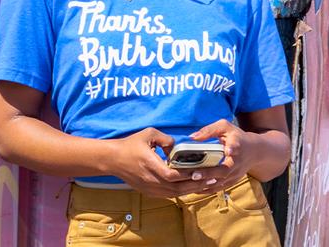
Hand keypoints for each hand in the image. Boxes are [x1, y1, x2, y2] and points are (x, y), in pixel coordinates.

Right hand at [106, 128, 220, 197]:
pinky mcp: (150, 192)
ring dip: (193, 189)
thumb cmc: (130, 144)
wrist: (113, 159)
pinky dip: (184, 191)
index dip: (189, 174)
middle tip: (215, 177)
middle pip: (179, 188)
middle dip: (198, 183)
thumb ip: (166, 139)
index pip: (173, 175)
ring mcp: (151, 189)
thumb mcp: (148, 134)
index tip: (205, 170)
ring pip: (176, 194)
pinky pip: (171, 194)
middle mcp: (152, 181)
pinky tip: (194, 186)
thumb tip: (177, 147)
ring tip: (209, 183)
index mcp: (151, 165)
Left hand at [190, 119, 259, 191]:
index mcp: (236, 144)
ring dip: (206, 184)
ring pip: (221, 182)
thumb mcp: (225, 127)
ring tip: (191, 184)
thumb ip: (209, 130)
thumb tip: (192, 137)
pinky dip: (208, 190)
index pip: (235, 146)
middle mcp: (237, 161)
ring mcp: (235, 173)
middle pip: (225, 170)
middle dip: (209, 173)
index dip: (232, 148)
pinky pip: (220, 188)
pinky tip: (195, 190)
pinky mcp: (233, 181)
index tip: (228, 150)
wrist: (255, 151)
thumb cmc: (236, 136)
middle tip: (194, 174)